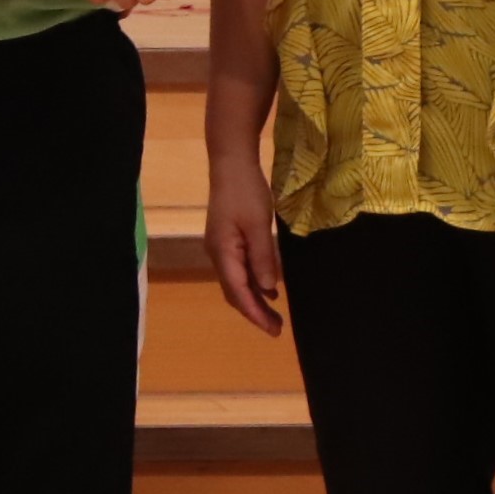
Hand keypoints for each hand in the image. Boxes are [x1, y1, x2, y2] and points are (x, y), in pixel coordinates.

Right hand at [206, 146, 285, 336]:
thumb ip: (263, 257)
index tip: (273, 330)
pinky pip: (239, 269)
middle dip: (254, 311)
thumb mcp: (258, 224)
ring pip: (236, 281)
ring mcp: (221, 246)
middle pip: (234, 291)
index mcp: (223, 252)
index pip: (238, 292)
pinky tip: (269, 287)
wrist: (231, 164)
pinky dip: (253, 282)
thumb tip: (269, 288)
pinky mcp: (227, 239)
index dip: (255, 313)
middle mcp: (217, 253)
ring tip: (274, 314)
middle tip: (276, 328)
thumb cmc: (246, 192)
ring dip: (254, 298)